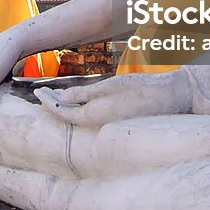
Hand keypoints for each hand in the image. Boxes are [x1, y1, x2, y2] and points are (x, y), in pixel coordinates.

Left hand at [34, 71, 191, 127]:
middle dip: (53, 104)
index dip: (48, 103)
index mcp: (97, 116)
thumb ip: (86, 94)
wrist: (173, 97)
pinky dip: (77, 105)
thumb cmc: (143, 89)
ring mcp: (108, 122)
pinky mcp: (115, 118)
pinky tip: (74, 98)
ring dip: (64, 105)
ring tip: (51, 94)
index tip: (37, 92)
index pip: (64, 113)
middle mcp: (101, 124)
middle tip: (39, 92)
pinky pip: (89, 114)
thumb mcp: (112, 86)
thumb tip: (63, 99)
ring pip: (79, 115)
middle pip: (69, 116)